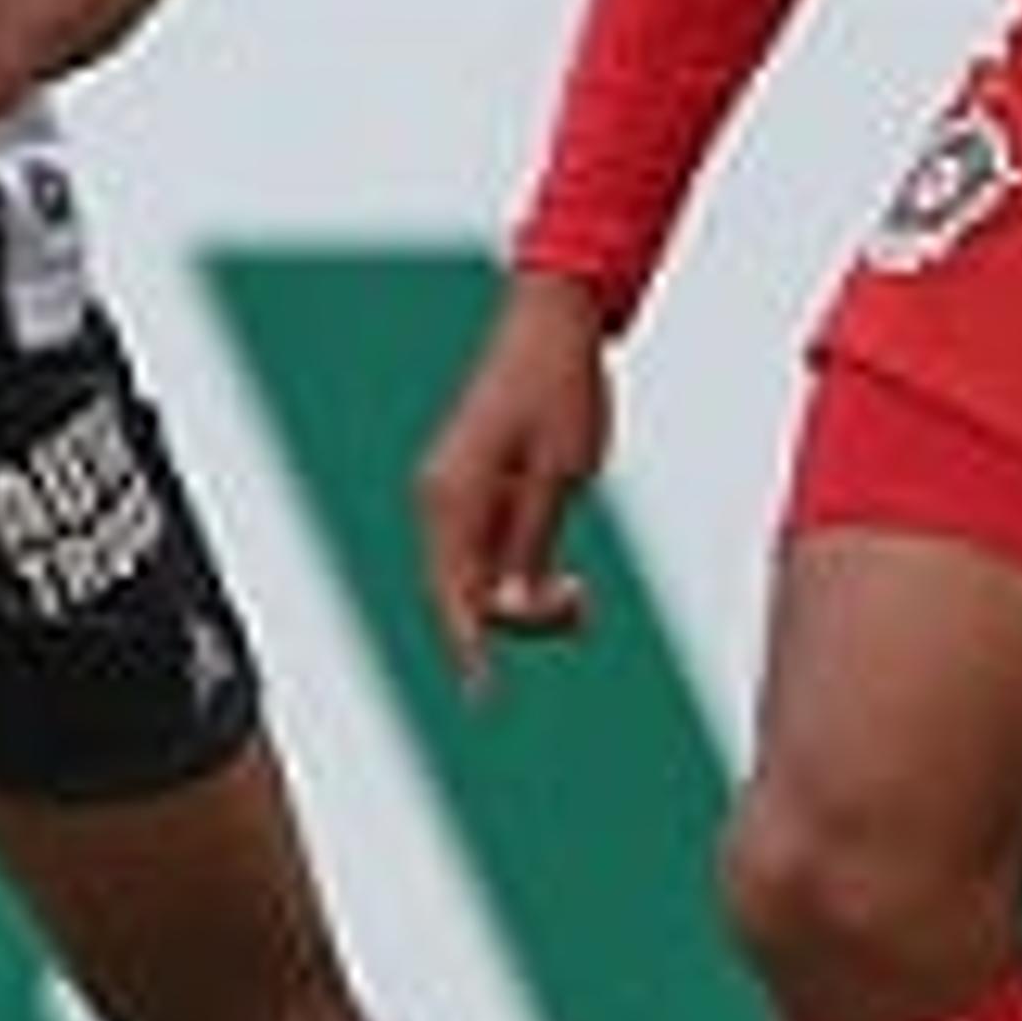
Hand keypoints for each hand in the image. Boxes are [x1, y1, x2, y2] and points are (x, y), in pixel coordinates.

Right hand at [414, 272, 615, 693]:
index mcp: (449, 494)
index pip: (450, 592)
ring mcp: (454, 493)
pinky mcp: (476, 488)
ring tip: (580, 594)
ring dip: (522, 598)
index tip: (483, 697)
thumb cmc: (559, 388)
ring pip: (475, 576)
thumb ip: (530, 543)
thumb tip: (510, 605)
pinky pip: (489, 551)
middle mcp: (439, 498)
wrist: (554, 323)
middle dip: (516, 619)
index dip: (467, 649)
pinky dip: (521, 572)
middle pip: (461, 592)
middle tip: (582, 603)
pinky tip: (563, 576)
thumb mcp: (559, 475)